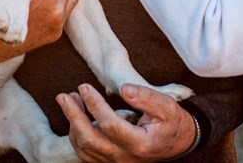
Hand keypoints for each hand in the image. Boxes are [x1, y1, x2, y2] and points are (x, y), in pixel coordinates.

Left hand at [57, 83, 197, 161]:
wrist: (178, 143)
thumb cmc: (172, 122)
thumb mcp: (167, 105)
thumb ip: (146, 97)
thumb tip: (123, 89)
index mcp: (140, 143)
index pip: (110, 125)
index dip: (94, 105)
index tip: (84, 87)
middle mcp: (126, 158)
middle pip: (90, 140)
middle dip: (73, 116)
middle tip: (63, 95)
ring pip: (85, 149)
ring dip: (73, 124)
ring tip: (69, 100)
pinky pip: (86, 154)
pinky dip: (77, 136)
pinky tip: (76, 117)